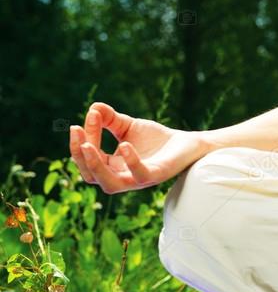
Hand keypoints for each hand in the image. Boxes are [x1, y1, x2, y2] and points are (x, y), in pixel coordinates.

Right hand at [68, 102, 205, 193]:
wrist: (187, 143)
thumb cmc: (156, 139)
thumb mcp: (129, 126)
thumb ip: (110, 119)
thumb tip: (93, 107)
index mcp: (112, 168)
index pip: (88, 159)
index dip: (83, 139)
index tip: (90, 115)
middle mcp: (122, 177)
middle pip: (91, 176)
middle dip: (80, 155)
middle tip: (77, 130)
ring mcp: (138, 179)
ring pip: (110, 184)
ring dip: (95, 166)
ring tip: (88, 145)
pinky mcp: (156, 175)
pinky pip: (140, 175)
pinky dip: (131, 162)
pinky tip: (125, 145)